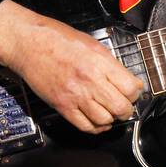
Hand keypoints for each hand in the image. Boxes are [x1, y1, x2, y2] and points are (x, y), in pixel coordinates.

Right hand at [0, 0, 145, 134]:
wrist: (29, 44)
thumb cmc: (58, 39)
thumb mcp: (92, 43)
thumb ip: (109, 63)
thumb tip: (125, 79)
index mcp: (100, 62)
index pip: (131, 87)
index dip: (136, 91)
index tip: (134, 90)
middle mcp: (90, 80)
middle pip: (121, 107)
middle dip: (127, 108)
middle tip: (126, 105)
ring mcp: (75, 96)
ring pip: (105, 120)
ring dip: (112, 119)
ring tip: (112, 113)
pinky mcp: (62, 106)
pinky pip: (85, 126)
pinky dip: (96, 127)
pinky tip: (98, 121)